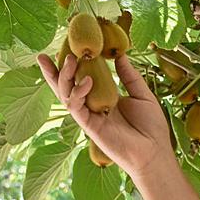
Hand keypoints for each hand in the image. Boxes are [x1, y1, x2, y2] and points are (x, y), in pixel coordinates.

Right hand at [36, 52, 172, 178]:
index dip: (71, 66)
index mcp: (103, 98)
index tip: (66, 48)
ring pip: (65, 95)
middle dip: (53, 71)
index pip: (81, 79)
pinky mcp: (90, 126)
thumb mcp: (143, 95)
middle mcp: (92, 106)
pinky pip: (76, 106)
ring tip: (70, 60)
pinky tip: (86, 80)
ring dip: (64, 77)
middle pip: (65, 87)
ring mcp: (89, 116)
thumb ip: (129, 76)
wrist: (154, 152)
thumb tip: (120, 54)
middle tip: (45, 54)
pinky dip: (78, 92)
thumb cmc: (151, 127)